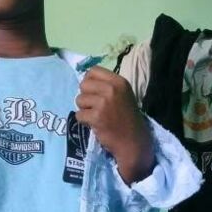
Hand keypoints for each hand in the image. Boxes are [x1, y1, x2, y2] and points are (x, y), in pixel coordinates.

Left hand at [75, 66, 154, 184]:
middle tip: (93, 106)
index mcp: (119, 81)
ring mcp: (104, 103)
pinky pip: (79, 114)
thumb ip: (107, 86)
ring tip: (95, 115)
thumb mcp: (122, 94)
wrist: (132, 140)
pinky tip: (94, 124)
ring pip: (79, 99)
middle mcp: (112, 89)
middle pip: (83, 84)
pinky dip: (83, 121)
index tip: (92, 91)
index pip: (93, 70)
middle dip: (85, 95)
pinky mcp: (96, 117)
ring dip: (84, 109)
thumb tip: (85, 81)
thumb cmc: (126, 118)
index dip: (88, 81)